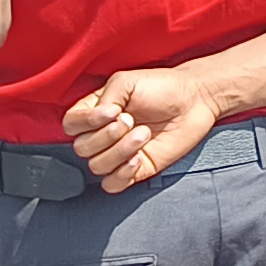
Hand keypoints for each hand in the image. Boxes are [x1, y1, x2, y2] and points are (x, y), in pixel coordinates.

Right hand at [64, 66, 220, 190]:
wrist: (194, 100)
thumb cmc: (161, 87)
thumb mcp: (126, 82)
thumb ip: (104, 97)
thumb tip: (98, 118)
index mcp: (95, 112)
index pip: (70, 124)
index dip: (87, 122)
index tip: (113, 111)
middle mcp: (102, 134)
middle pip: (81, 148)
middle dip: (107, 135)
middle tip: (132, 120)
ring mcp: (118, 154)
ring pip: (96, 166)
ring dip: (120, 151)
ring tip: (144, 133)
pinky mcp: (135, 170)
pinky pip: (112, 184)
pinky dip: (122, 174)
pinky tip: (139, 157)